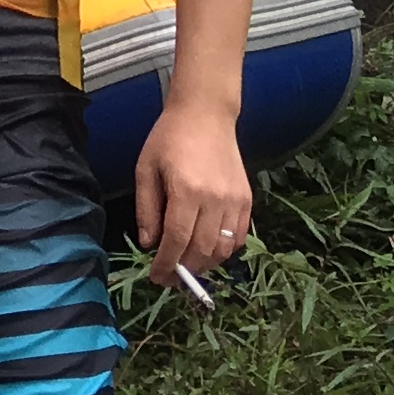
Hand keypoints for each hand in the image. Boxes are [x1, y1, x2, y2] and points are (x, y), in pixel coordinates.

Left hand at [133, 102, 253, 287]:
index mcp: (186, 190)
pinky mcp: (247, 200)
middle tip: (170, 279)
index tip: (157, 278)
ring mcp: (235, 201)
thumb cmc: (169, 138)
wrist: (205, 115)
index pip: (176, 240)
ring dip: (205, 265)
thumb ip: (147, 209)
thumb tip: (149, 244)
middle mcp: (214, 199)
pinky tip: (209, 252)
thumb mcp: (146, 169)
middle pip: (201, 250)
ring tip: (187, 267)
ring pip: (223, 249)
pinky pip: (239, 238)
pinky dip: (225, 252)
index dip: (166, 264)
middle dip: (184, 271)